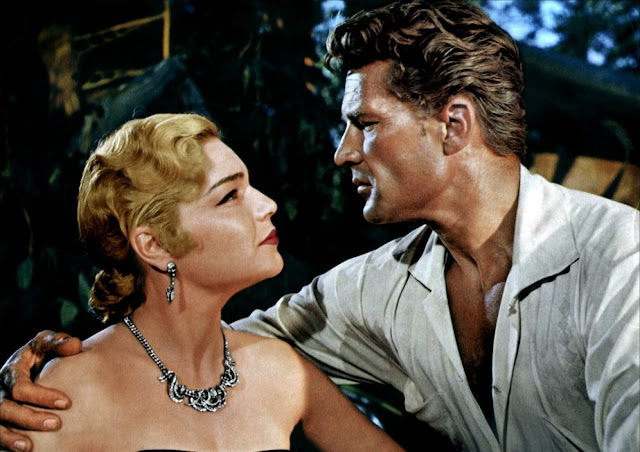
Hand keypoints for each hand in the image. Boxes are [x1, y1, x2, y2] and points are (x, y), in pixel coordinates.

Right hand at [0, 330, 81, 451]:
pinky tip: (24, 450)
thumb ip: (60, 343)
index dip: (41, 396)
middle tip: (56, 424)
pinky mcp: (1, 419)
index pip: (20, 387)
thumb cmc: (43, 352)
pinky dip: (6, 443)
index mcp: (12, 370)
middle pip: (6, 408)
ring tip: (29, 446)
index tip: (66, 403)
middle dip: (30, 418)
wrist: (33, 361)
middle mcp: (1, 389)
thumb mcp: (49, 344)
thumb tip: (75, 345)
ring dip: (11, 437)